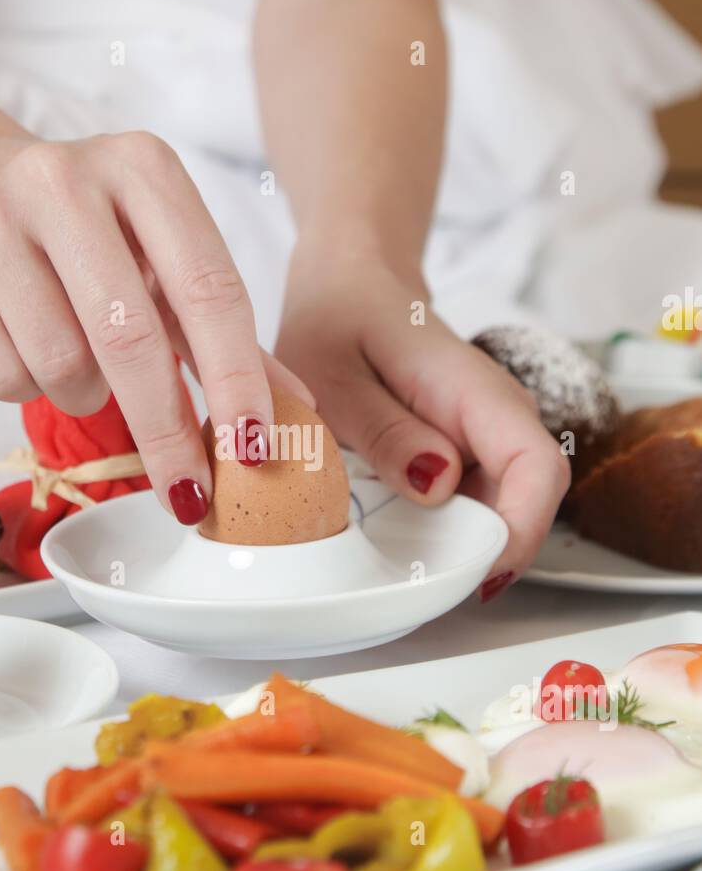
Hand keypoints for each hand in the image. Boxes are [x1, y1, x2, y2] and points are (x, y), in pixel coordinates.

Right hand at [0, 112, 308, 522]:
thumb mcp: (155, 256)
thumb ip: (218, 328)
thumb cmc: (78, 231)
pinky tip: (21, 346)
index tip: (255, 451)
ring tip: (77, 361)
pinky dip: (24, 390)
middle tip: (188, 494)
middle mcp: (65, 179)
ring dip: (84, 397)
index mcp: (143, 168)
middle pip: (133, 337)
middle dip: (168, 433)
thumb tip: (295, 410)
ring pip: (62, 366)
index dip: (237, 379)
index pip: (209, 288)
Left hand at [275, 250, 569, 596]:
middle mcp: (495, 412)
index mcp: (470, 388)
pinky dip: (448, 529)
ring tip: (405, 570)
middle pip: (530, 499)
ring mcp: (487, 431)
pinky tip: (403, 541)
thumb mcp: (333, 376)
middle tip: (425, 589)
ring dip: (467, 546)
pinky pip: (477, 499)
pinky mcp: (470, 447)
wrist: (350, 282)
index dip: (521, 530)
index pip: (537, 466)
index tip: (478, 575)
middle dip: (490, 553)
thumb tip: (440, 483)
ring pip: (505, 506)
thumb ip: (384, 431)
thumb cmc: (337, 319)